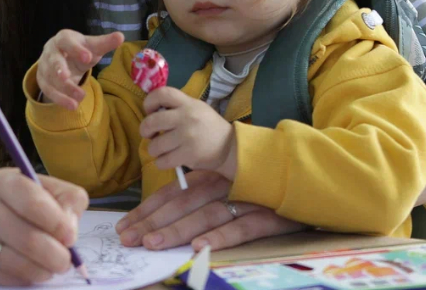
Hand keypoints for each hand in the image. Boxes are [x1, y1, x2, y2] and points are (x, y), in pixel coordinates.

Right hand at [0, 168, 88, 285]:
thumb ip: (67, 200)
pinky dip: (24, 279)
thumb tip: (69, 232)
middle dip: (55, 255)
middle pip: (26, 239)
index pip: (32, 203)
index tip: (70, 237)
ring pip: (14, 263)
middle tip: (65, 261)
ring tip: (51, 268)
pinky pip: (3, 278)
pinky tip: (31, 270)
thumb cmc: (19, 199)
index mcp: (4, 182)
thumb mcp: (44, 187)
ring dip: (41, 271)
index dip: (57, 223)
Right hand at [34, 30, 123, 109]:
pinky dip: (60, 99)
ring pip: (51, 78)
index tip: (88, 58)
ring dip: (64, 89)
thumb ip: (105, 43)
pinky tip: (73, 105)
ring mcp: (44, 66)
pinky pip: (49, 91)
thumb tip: (121, 36)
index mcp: (63, 39)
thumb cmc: (80, 50)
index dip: (76, 49)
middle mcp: (51, 51)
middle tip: (66, 77)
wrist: (63, 58)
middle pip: (53, 59)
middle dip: (59, 68)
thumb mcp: (92, 47)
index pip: (66, 41)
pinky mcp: (43, 81)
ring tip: (81, 97)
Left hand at [114, 170, 306, 251]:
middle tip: (128, 239)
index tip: (124, 225)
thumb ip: (194, 196)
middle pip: (181, 205)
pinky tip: (200, 247)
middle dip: (151, 222)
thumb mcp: (222, 186)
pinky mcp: (265, 218)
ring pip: (204, 216)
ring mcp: (243, 201)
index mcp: (207, 178)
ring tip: (153, 243)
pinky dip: (219, 237)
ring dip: (177, 230)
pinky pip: (240, 229)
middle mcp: (221, 186)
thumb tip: (159, 217)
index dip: (146, 210)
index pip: (170, 194)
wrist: (302, 181)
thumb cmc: (254, 188)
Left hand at [140, 87, 235, 176]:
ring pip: (155, 145)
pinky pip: (163, 161)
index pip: (162, 93)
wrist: (230, 147)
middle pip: (152, 121)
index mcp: (188, 103)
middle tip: (149, 135)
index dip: (149, 102)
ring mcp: (187, 137)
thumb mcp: (197, 108)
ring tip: (160, 149)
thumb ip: (177, 107)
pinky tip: (166, 160)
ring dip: (153, 149)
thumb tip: (153, 112)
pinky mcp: (188, 155)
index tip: (150, 111)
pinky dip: (160, 162)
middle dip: (145, 130)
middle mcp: (186, 117)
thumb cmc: (209, 127)